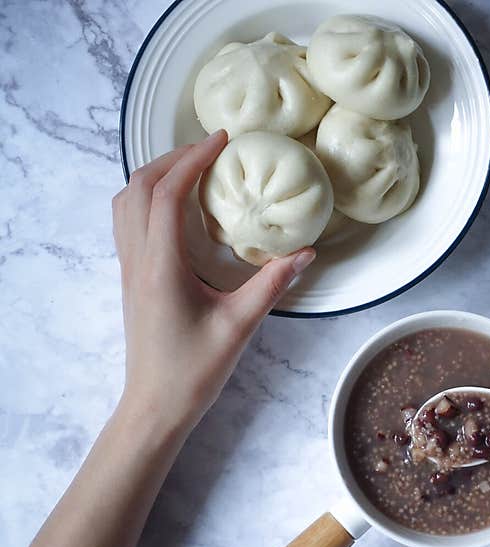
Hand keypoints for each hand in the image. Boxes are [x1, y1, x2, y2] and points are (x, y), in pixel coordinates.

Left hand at [112, 130, 315, 440]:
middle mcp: (137, 260)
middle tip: (210, 148)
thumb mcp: (240, 326)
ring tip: (191, 168)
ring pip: (126, 202)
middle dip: (173, 158)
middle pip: (138, 187)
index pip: (167, 194)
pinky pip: (128, 222)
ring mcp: (129, 268)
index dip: (192, 160)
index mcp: (161, 267)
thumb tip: (306, 253)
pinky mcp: (131, 278)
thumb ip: (273, 285)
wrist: (156, 405)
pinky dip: (147, 198)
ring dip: (154, 175)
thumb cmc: (194, 370)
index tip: (221, 141)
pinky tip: (176, 206)